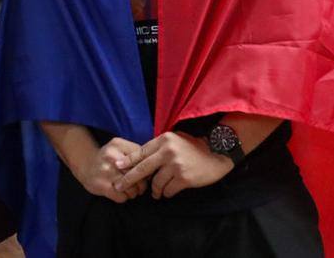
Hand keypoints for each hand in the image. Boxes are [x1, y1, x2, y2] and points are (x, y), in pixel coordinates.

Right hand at [74, 136, 146, 202]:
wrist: (85, 164)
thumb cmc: (108, 158)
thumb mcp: (120, 147)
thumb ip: (136, 153)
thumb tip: (153, 167)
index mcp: (119, 145)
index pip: (142, 160)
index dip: (147, 170)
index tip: (145, 175)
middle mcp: (112, 157)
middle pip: (138, 175)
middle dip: (142, 184)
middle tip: (140, 186)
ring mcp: (106, 171)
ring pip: (131, 188)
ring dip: (134, 193)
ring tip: (131, 191)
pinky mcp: (101, 185)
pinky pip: (121, 197)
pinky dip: (124, 197)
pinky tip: (121, 194)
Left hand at [114, 131, 232, 198]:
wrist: (217, 154)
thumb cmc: (194, 148)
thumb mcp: (175, 140)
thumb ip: (159, 148)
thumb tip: (139, 158)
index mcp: (163, 140)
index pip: (141, 152)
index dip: (128, 161)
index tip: (116, 166)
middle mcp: (168, 151)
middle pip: (143, 168)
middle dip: (129, 179)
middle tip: (119, 186)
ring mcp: (176, 165)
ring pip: (156, 183)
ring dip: (155, 190)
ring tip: (156, 192)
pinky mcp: (184, 178)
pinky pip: (168, 190)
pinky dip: (167, 193)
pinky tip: (169, 192)